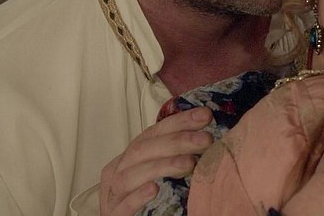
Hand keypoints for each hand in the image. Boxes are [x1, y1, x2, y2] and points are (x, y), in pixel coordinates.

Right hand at [99, 107, 213, 215]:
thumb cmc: (152, 196)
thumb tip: (209, 137)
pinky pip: (124, 206)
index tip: (205, 115)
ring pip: (130, 176)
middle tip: (206, 139)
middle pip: (143, 149)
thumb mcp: (162, 170)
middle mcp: (119, 170)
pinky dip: (138, 196)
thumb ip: (178, 154)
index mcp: (131, 156)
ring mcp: (114, 194)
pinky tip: (155, 189)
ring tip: (189, 163)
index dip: (180, 122)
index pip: (155, 132)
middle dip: (177, 141)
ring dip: (162, 166)